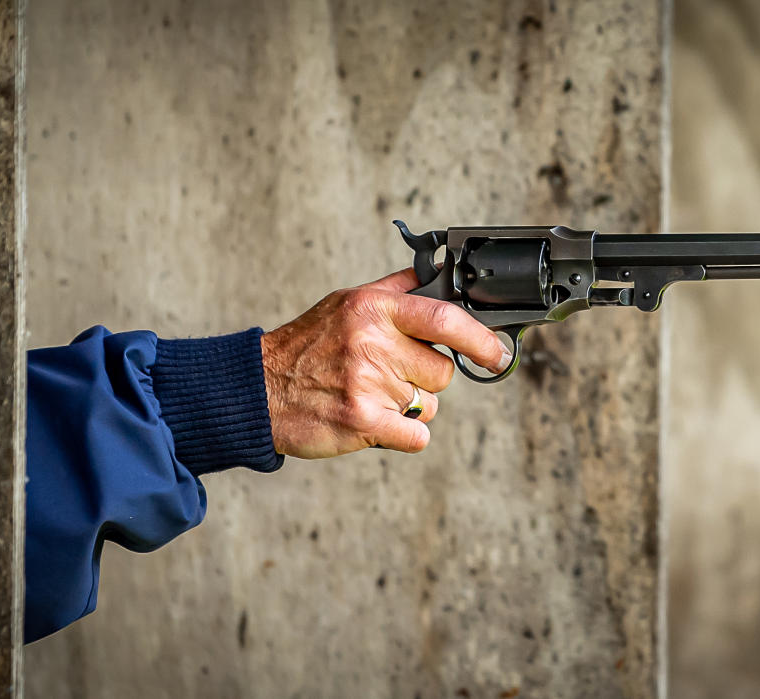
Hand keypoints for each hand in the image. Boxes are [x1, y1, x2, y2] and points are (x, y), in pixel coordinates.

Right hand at [260, 268, 511, 457]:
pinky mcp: (361, 420)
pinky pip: (416, 434)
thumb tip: (442, 272)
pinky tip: (374, 422)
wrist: (260, 389)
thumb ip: (397, 290)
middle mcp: (372, 341)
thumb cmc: (308, 346)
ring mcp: (367, 382)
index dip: (482, 339)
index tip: (500, 354)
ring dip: (407, 406)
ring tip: (369, 394)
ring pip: (428, 404)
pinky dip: (403, 435)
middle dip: (424, 379)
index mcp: (374, 308)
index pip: (445, 318)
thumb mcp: (347, 301)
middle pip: (442, 371)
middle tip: (388, 375)